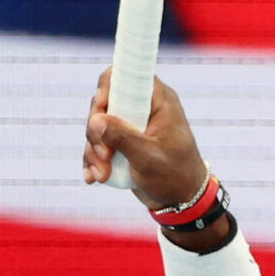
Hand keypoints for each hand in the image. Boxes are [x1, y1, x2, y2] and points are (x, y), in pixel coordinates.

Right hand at [84, 71, 210, 208]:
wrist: (182, 201)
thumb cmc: (174, 175)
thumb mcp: (149, 157)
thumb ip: (122, 137)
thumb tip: (96, 120)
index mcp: (158, 101)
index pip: (127, 74)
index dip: (107, 86)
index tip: (101, 107)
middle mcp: (143, 108)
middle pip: (104, 102)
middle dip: (96, 131)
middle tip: (104, 155)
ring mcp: (131, 125)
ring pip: (97, 125)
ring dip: (94, 151)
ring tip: (103, 175)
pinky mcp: (122, 142)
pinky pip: (98, 143)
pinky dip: (93, 160)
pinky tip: (94, 178)